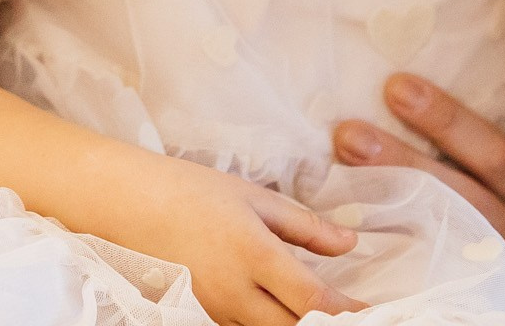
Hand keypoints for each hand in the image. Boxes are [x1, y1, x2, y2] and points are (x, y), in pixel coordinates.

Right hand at [102, 155, 366, 325]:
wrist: (125, 204)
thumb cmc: (191, 192)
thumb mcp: (254, 198)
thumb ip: (306, 227)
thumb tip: (351, 243)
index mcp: (255, 256)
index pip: (314, 302)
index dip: (350, 314)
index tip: (378, 313)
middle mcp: (236, 294)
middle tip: (361, 320)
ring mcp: (215, 311)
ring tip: (327, 318)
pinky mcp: (200, 318)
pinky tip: (284, 315)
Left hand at [334, 74, 504, 325]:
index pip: (496, 156)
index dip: (449, 121)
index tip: (397, 86)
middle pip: (460, 200)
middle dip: (404, 165)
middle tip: (347, 133)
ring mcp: (503, 285)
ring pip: (442, 247)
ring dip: (390, 216)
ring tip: (337, 188)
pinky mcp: (490, 312)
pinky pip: (439, 292)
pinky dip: (402, 273)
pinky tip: (360, 253)